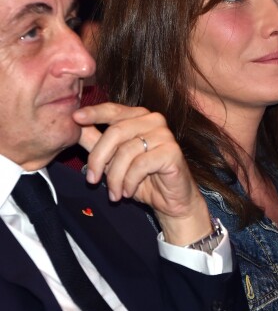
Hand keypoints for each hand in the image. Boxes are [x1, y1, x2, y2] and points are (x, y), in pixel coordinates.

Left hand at [73, 102, 211, 245]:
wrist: (171, 200)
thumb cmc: (143, 179)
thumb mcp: (113, 160)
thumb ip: (95, 141)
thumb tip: (73, 124)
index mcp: (139, 117)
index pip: (113, 110)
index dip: (94, 113)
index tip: (75, 117)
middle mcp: (154, 120)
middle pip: (115, 131)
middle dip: (98, 158)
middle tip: (91, 180)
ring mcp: (165, 135)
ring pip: (126, 151)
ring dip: (114, 177)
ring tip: (115, 193)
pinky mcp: (172, 152)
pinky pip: (140, 165)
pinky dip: (130, 182)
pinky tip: (129, 192)